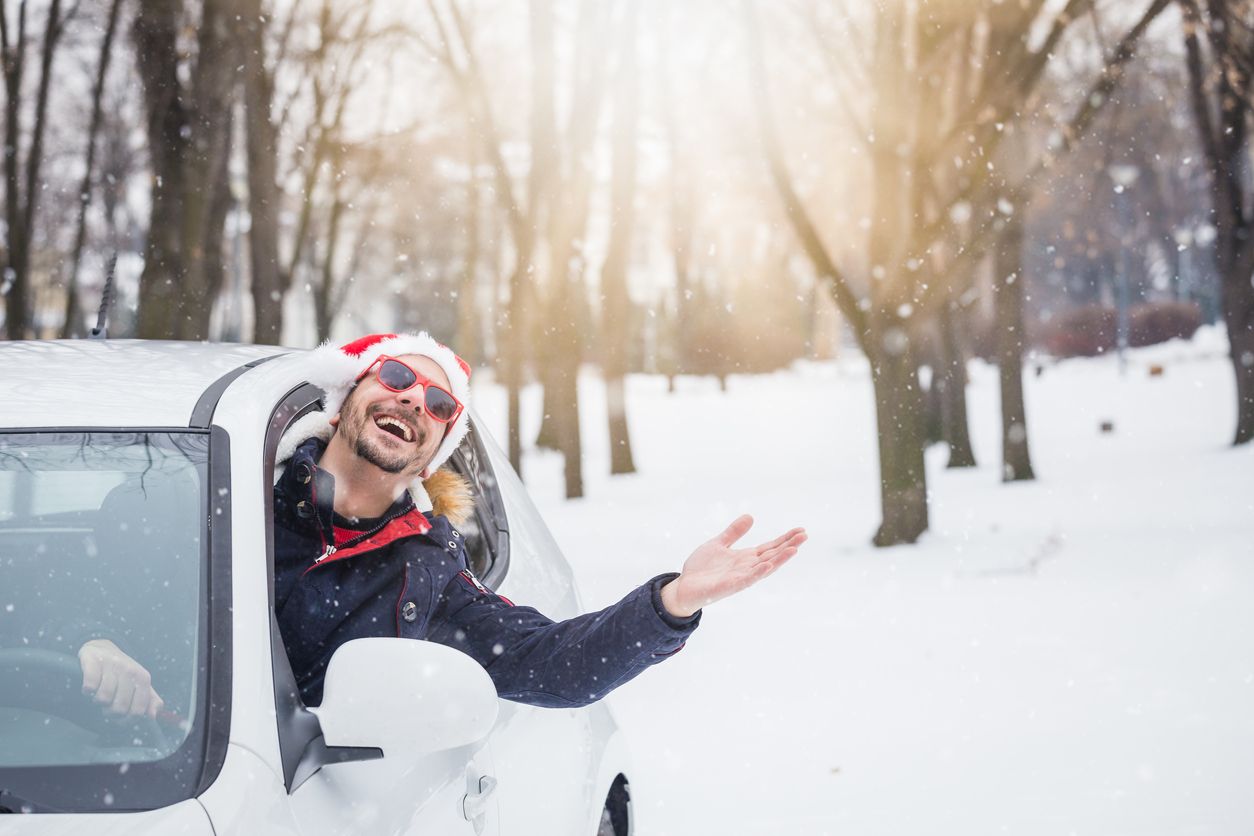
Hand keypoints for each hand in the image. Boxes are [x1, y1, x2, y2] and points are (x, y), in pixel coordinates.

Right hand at [78, 639, 164, 718]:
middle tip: (107, 705)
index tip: (120, 719)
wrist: (103, 649)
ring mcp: (112, 664)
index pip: (138, 711)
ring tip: (99, 694)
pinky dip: (87, 691)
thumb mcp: (139, 685)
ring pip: (103, 698)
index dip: (126, 721)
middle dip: (110, 713)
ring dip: (98, 701)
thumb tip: (153, 716)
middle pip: (119, 708)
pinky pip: (89, 686)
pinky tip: (89, 688)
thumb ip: (150, 701)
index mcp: (143, 678)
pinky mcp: (93, 661)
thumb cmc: (123, 673)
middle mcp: (129, 670)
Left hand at [660, 515, 806, 617]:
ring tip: (794, 549)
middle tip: (805, 535)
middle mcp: (747, 568)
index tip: (800, 530)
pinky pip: (747, 579)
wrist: (685, 587)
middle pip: (772, 555)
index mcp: (745, 558)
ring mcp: (740, 577)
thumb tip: (750, 516)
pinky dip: (758, 572)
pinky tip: (768, 565)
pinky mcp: (730, 586)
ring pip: (764, 567)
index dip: (785, 539)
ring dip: (779, 559)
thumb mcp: (718, 543)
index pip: (770, 547)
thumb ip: (734, 532)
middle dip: (788, 546)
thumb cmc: (702, 568)